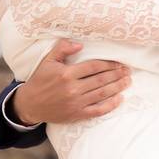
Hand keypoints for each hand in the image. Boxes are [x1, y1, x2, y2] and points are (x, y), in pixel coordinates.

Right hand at [11, 39, 130, 124]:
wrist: (30, 104)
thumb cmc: (40, 80)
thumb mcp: (48, 61)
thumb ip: (62, 49)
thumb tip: (79, 44)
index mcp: (66, 74)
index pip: (94, 67)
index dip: (109, 64)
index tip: (119, 63)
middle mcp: (72, 88)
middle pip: (101, 80)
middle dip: (117, 75)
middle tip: (127, 71)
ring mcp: (76, 103)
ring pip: (102, 93)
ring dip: (117, 87)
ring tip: (127, 81)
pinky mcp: (77, 114)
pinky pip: (98, 110)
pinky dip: (110, 105)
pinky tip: (119, 99)